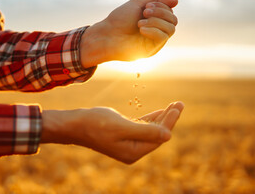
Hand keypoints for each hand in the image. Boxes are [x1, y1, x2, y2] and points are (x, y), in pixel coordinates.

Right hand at [40, 101, 183, 163]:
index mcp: (134, 152)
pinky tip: (158, 112)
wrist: (75, 124)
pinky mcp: (123, 136)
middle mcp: (132, 151)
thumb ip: (146, 131)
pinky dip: (150, 119)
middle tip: (179, 103)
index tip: (177, 106)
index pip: (158, 136)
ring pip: (151, 130)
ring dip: (162, 117)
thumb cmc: (95, 123)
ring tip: (174, 105)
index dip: (170, 121)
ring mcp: (128, 144)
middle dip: (169, 118)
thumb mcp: (122, 127)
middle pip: (157, 134)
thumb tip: (168, 136)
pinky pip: (141, 128)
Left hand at [81, 0, 177, 67]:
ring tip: (140, 22)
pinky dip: (154, 30)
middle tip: (144, 12)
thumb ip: (157, 1)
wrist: (106, 35)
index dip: (162, 6)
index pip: (170, 11)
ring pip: (171, 29)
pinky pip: (163, 38)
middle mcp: (157, 31)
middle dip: (160, 13)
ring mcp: (155, 41)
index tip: (146, 6)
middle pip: (173, 20)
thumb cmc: (119, 19)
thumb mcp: (138, 4)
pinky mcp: (151, 50)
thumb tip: (177, 1)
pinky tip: (141, 29)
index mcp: (154, 19)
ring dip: (157, 21)